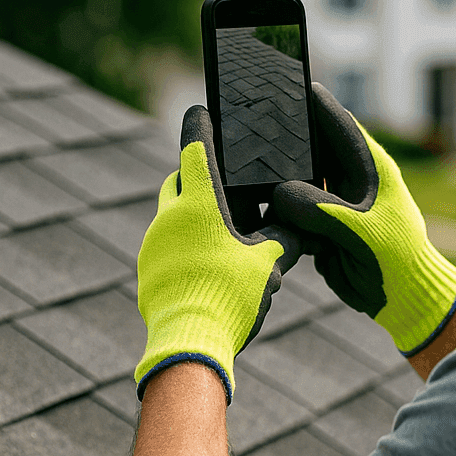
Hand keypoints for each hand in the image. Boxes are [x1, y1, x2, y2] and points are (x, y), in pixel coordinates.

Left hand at [134, 105, 300, 400]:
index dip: (200, 125)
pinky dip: (186, 242)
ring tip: (224, 227)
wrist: (188, 345)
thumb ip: (287, 237)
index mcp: (198, 205)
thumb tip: (305, 225)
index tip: (201, 110)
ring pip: (172, 214)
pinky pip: (167, 244)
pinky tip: (209, 262)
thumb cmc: (230, 297)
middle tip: (224, 177)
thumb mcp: (269, 264)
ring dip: (193, 212)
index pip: (195, 148)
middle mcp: (169, 218)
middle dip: (197, 172)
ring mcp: (154, 245)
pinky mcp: (149, 270)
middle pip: (179, 178)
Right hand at [271, 83, 455, 355]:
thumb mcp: (354, 229)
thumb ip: (316, 207)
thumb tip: (277, 193)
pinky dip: (277, 207)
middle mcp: (351, 178)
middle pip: (312, 146)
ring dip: (278, 174)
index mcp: (369, 167)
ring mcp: (337, 201)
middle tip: (252, 117)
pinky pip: (294, 208)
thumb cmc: (392, 257)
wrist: (402, 297)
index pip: (337, 122)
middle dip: (286, 136)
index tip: (287, 80)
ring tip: (243, 159)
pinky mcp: (324, 225)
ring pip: (299, 178)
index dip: (312, 101)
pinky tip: (251, 201)